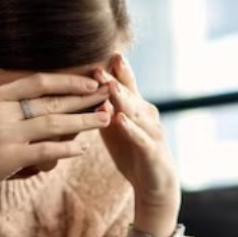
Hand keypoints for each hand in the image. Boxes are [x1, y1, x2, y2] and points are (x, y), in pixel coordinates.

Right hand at [0, 50, 111, 216]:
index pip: (37, 82)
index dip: (67, 81)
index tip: (91, 81)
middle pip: (51, 100)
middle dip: (84, 97)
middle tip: (110, 94)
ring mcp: (4, 135)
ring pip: (54, 123)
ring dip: (83, 120)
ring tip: (106, 118)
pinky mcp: (9, 159)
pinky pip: (46, 150)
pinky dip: (66, 149)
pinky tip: (83, 149)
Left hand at [95, 55, 180, 236]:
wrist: (155, 184)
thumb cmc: (132, 152)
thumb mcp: (114, 128)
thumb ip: (103, 109)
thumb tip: (82, 90)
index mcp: (136, 107)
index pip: (125, 84)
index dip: (115, 69)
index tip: (101, 52)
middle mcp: (146, 115)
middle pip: (129, 94)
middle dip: (115, 79)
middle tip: (100, 65)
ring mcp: (151, 132)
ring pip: (135, 113)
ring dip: (123, 99)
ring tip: (109, 86)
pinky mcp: (152, 151)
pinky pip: (140, 138)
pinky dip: (130, 129)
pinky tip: (120, 120)